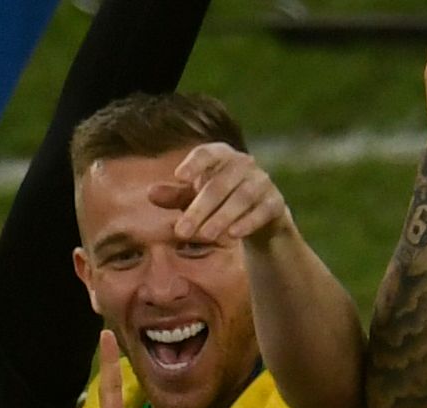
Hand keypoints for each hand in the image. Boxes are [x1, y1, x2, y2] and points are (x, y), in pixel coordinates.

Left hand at [152, 142, 291, 249]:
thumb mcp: (194, 198)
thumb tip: (150, 193)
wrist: (261, 217)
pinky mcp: (276, 202)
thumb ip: (174, 196)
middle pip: (219, 184)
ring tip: (205, 236)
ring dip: (221, 218)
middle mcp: (244, 163)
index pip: (207, 153)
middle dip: (199, 209)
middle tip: (181, 231)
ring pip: (241, 198)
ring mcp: (262, 182)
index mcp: (221, 155)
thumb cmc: (220, 201)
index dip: (194, 164)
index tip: (179, 177)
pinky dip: (247, 223)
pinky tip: (232, 236)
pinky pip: (262, 211)